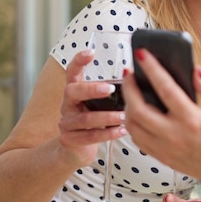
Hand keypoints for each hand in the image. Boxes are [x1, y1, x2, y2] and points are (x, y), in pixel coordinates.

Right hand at [57, 49, 126, 164]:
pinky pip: (89, 137)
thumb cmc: (94, 121)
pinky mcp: (69, 140)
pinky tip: (122, 131)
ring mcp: (66, 123)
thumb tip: (134, 76)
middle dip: (91, 89)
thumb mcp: (99, 103)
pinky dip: (108, 134)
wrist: (76, 149)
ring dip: (106, 117)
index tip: (91, 52)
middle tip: (111, 89)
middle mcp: (68, 105)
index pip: (72, 71)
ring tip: (123, 116)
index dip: (78, 61)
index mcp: (75, 91)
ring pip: (84, 118)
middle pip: (72, 91)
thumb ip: (110, 91)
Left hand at [122, 48, 200, 183]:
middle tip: (129, 73)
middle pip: (139, 110)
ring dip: (127, 106)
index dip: (152, 69)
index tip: (142, 53)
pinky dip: (132, 123)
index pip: (166, 88)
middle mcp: (174, 134)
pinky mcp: (162, 157)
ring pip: (133, 126)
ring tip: (131, 91)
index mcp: (192, 119)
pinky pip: (137, 139)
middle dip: (129, 88)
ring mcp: (166, 148)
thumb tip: (195, 69)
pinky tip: (136, 112)